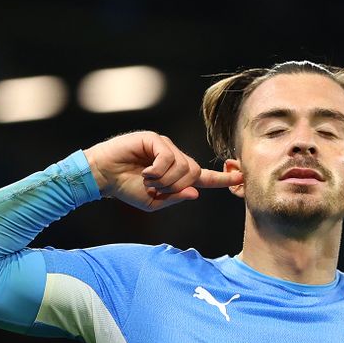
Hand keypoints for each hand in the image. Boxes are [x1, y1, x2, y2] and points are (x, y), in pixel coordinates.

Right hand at [83, 131, 242, 211]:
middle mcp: (174, 157)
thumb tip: (196, 192)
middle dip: (176, 186)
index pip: (204, 177)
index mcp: (176, 174)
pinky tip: (145, 171)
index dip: (221, 179)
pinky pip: (169, 157)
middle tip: (156, 188)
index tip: (240, 178)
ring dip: (165, 180)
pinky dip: (158, 170)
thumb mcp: (154, 202)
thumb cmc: (126, 189)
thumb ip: (175, 198)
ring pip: (183, 166)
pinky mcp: (154, 139)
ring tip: (147, 180)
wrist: (103, 177)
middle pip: (194, 172)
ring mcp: (165, 147)